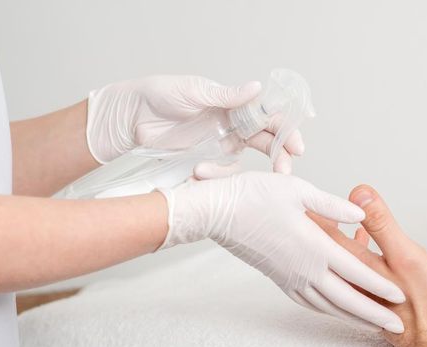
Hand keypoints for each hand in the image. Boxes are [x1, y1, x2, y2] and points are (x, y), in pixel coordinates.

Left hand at [85, 75, 303, 172]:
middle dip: (280, 156)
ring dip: (249, 173)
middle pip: (266, 140)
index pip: (269, 116)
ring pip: (248, 160)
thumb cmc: (159, 95)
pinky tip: (199, 173)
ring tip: (233, 178)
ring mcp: (220, 143)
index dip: (286, 130)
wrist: (131, 117)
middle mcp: (233, 124)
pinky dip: (217, 176)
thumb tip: (257, 88)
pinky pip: (222, 172)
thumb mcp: (194, 92)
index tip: (296, 146)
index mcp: (234, 103)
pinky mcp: (205, 160)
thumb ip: (227, 95)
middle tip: (285, 172)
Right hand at [156, 172, 405, 332]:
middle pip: (347, 299)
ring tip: (374, 323)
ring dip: (353, 316)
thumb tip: (361, 214)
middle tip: (397, 325)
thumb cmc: (253, 197)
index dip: (381, 284)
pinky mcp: (279, 280)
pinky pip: (309, 302)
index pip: (356, 271)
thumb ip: (333, 206)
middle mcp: (305, 269)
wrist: (216, 213)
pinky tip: (336, 310)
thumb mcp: (298, 191)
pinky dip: (328, 310)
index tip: (401, 295)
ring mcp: (291, 278)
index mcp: (314, 247)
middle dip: (374, 314)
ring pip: (329, 306)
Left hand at [309, 185, 426, 346]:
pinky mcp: (367, 291)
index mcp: (355, 261)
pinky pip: (349, 266)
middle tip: (308, 200)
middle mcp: (348, 274)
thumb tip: (360, 193)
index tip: (298, 193)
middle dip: (318, 221)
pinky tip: (360, 237)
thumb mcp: (405, 254)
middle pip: (324, 243)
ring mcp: (356, 285)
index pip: (324, 230)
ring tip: (328, 215)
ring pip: (336, 254)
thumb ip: (381, 224)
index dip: (312, 210)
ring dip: (332, 235)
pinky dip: (350, 248)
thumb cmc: (424, 296)